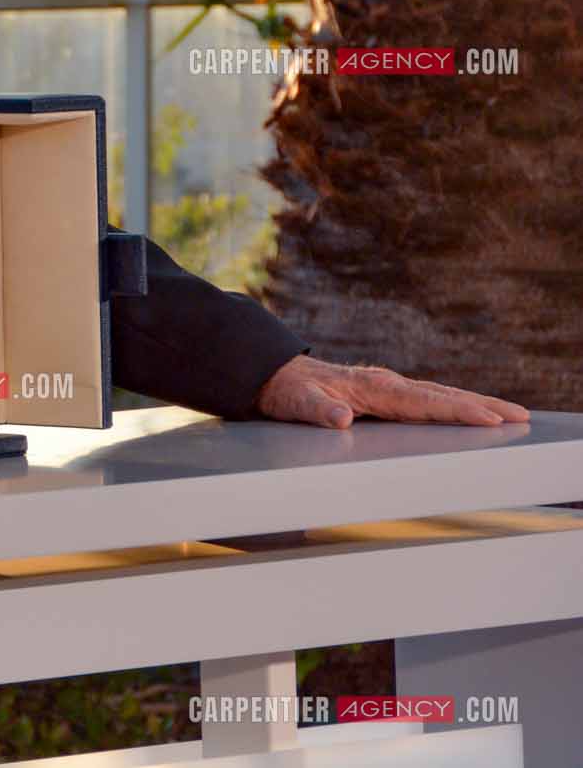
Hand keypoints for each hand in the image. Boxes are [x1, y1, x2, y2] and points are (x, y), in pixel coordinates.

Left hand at [254, 354, 530, 428]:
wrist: (273, 374)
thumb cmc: (286, 392)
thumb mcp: (295, 404)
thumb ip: (318, 411)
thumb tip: (341, 418)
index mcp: (372, 388)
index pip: (423, 402)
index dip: (457, 412)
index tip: (489, 419)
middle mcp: (385, 384)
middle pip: (442, 395)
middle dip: (482, 405)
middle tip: (521, 415)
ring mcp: (387, 387)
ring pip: (439, 395)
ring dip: (475, 403)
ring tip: (511, 413)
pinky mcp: (385, 393)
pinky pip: (427, 399)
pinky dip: (454, 405)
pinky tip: (471, 413)